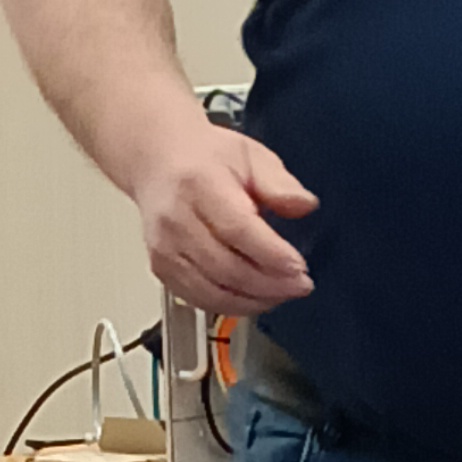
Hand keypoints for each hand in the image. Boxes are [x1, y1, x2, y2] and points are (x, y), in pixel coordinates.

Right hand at [129, 119, 318, 314]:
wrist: (157, 161)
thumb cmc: (204, 158)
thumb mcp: (250, 156)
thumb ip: (279, 183)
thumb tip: (304, 205)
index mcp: (199, 185)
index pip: (237, 229)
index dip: (271, 255)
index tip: (299, 267)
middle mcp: (176, 220)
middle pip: (227, 267)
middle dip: (270, 284)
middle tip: (300, 285)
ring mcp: (165, 248)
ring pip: (213, 291)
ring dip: (254, 301)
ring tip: (283, 294)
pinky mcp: (162, 268)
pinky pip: (199, 299)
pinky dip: (231, 306)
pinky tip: (256, 299)